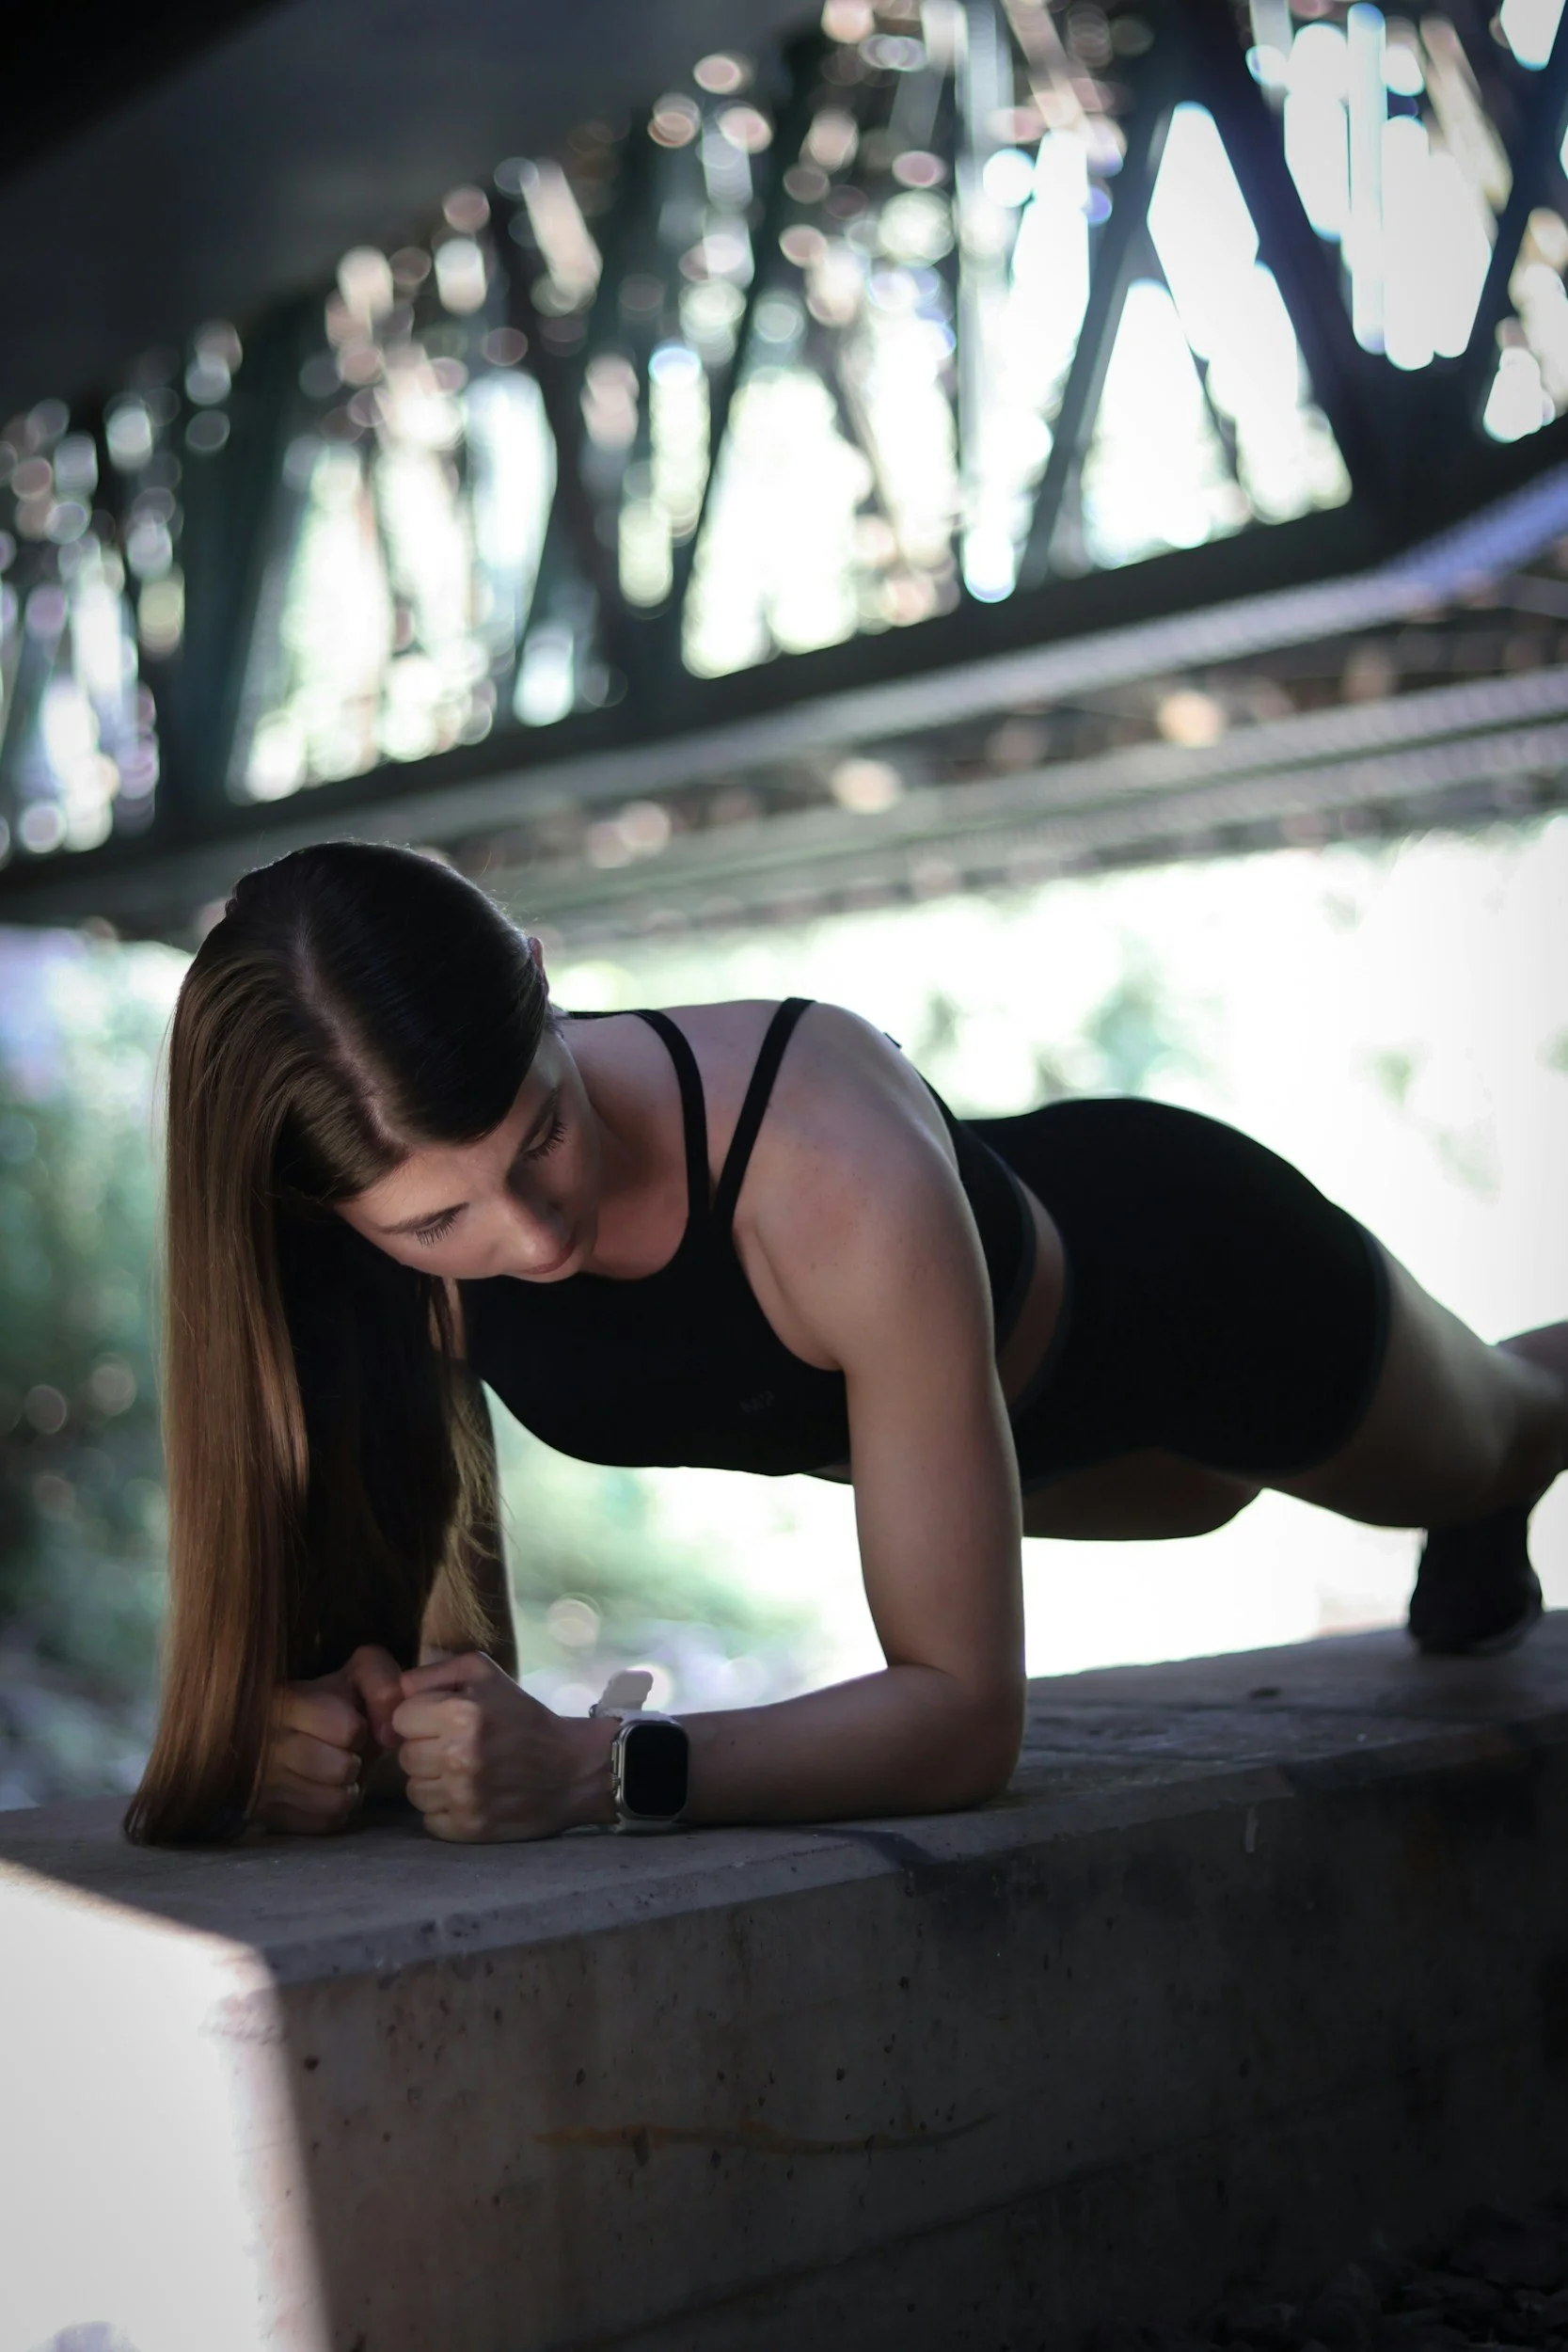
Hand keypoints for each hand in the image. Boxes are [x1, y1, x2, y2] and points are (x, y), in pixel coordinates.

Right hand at [255, 1643, 404, 1834]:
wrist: (284, 1726)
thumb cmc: (328, 1699)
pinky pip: (323, 1823)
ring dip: (346, 1788)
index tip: (350, 1724)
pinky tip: (324, 1790)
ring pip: (333, 1801)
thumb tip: (388, 1733)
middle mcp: (266, 1745)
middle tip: (343, 1751)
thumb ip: (382, 1683)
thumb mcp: (358, 1671)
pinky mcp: (267, 1815)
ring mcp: (262, 1784)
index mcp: (286, 1702)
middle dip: (353, 1758)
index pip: (348, 1729)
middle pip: (341, 1769)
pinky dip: (333, 1810)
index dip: (359, 1728)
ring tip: (335, 1772)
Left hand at [391, 1651, 613, 1842]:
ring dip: (434, 1781)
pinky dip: (445, 1809)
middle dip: (426, 1749)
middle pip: (405, 1756)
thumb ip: (432, 1672)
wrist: (572, 1769)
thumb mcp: (483, 1672)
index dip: (420, 1717)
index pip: (400, 1718)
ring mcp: (463, 1797)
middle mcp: (458, 1757)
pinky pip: (429, 1819)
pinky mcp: (468, 1829)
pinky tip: (469, 1796)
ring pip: (414, 1790)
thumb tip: (396, 1692)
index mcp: (460, 1714)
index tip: (445, 1720)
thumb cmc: (523, 1716)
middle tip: (458, 1746)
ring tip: (464, 1772)